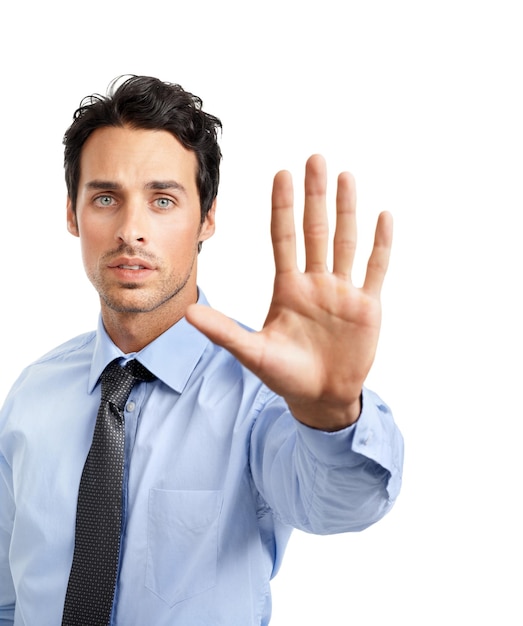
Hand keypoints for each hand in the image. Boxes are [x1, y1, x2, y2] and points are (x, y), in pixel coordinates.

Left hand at [185, 155, 391, 430]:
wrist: (320, 397)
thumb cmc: (285, 376)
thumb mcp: (253, 353)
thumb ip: (225, 331)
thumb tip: (188, 313)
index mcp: (288, 288)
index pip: (284, 237)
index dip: (283, 207)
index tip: (282, 174)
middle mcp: (316, 282)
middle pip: (316, 230)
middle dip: (315, 196)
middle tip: (314, 159)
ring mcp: (342, 292)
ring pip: (346, 241)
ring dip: (347, 210)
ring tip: (345, 176)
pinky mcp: (367, 306)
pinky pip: (375, 269)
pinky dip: (380, 244)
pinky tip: (383, 217)